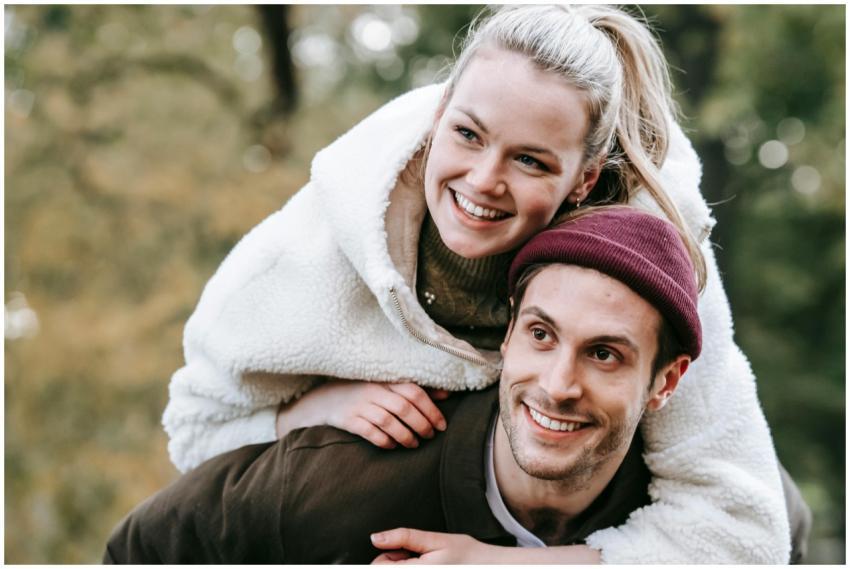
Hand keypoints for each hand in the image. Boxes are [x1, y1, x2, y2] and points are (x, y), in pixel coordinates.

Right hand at [276, 381, 446, 448]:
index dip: (431, 409)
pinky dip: (383, 440)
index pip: (414, 391)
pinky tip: (392, 445)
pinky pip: (368, 431)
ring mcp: (359, 404)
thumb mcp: (386, 386)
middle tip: (430, 436)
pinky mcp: (347, 419)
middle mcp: (373, 390)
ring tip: (414, 444)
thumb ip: (414, 389)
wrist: (323, 399)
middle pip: (403, 407)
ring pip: (388, 420)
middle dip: (421, 424)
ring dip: (405, 435)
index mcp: (385, 379)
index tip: (442, 425)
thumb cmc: (363, 392)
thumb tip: (446, 394)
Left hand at [371, 528, 602, 563]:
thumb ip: (404, 538)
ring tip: (426, 562)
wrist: (490, 568)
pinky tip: (430, 568)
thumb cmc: (467, 553)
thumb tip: (375, 538)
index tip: (400, 550)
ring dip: (405, 568)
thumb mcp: (436, 540)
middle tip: (417, 555)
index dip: (385, 556)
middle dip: (395, 562)